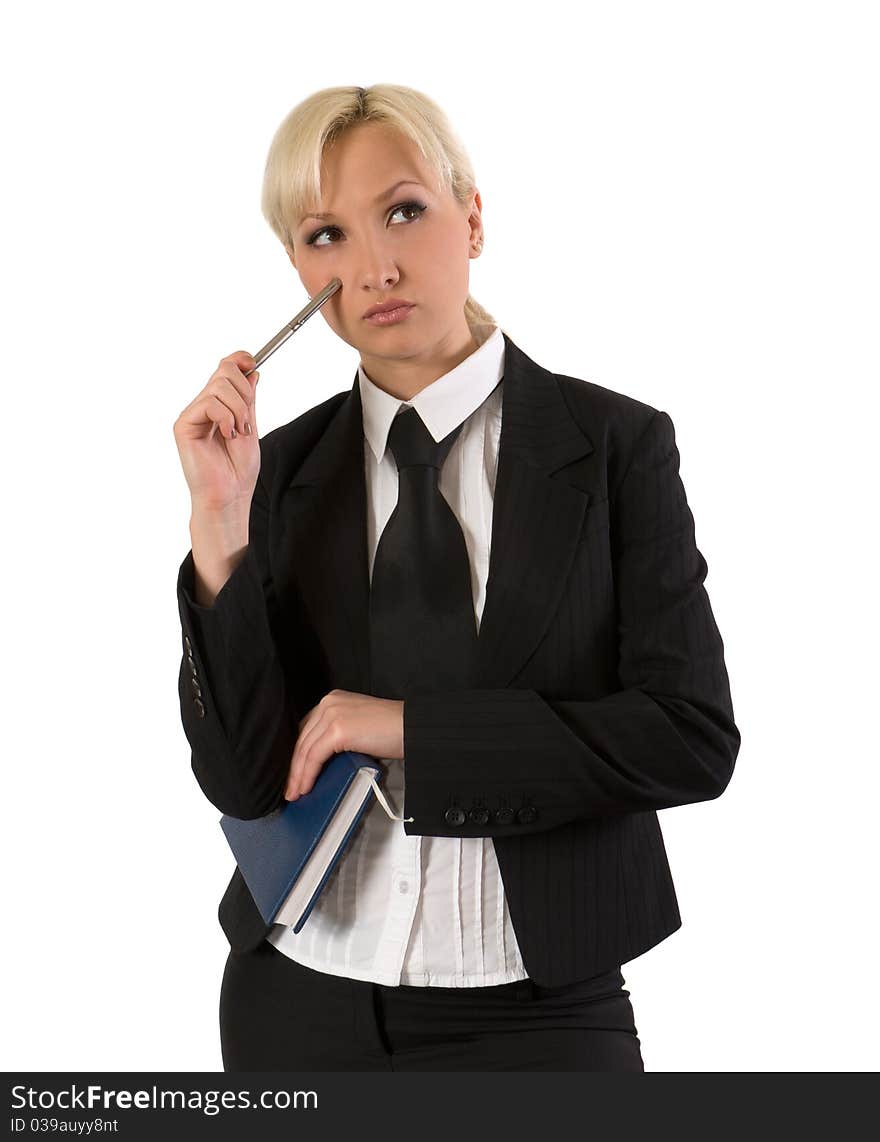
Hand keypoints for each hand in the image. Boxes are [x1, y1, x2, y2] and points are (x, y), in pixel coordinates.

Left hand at [285, 689, 404, 800]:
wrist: (413, 728)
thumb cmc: (394, 730)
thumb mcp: (358, 727)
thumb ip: (339, 736)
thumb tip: (322, 762)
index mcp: (334, 700)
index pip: (307, 729)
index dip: (298, 753)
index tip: (295, 771)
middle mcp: (329, 703)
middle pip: (302, 739)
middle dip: (294, 766)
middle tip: (290, 787)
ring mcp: (332, 714)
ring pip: (305, 750)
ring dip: (298, 775)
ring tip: (295, 792)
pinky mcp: (337, 730)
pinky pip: (314, 757)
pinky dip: (307, 775)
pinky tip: (305, 787)